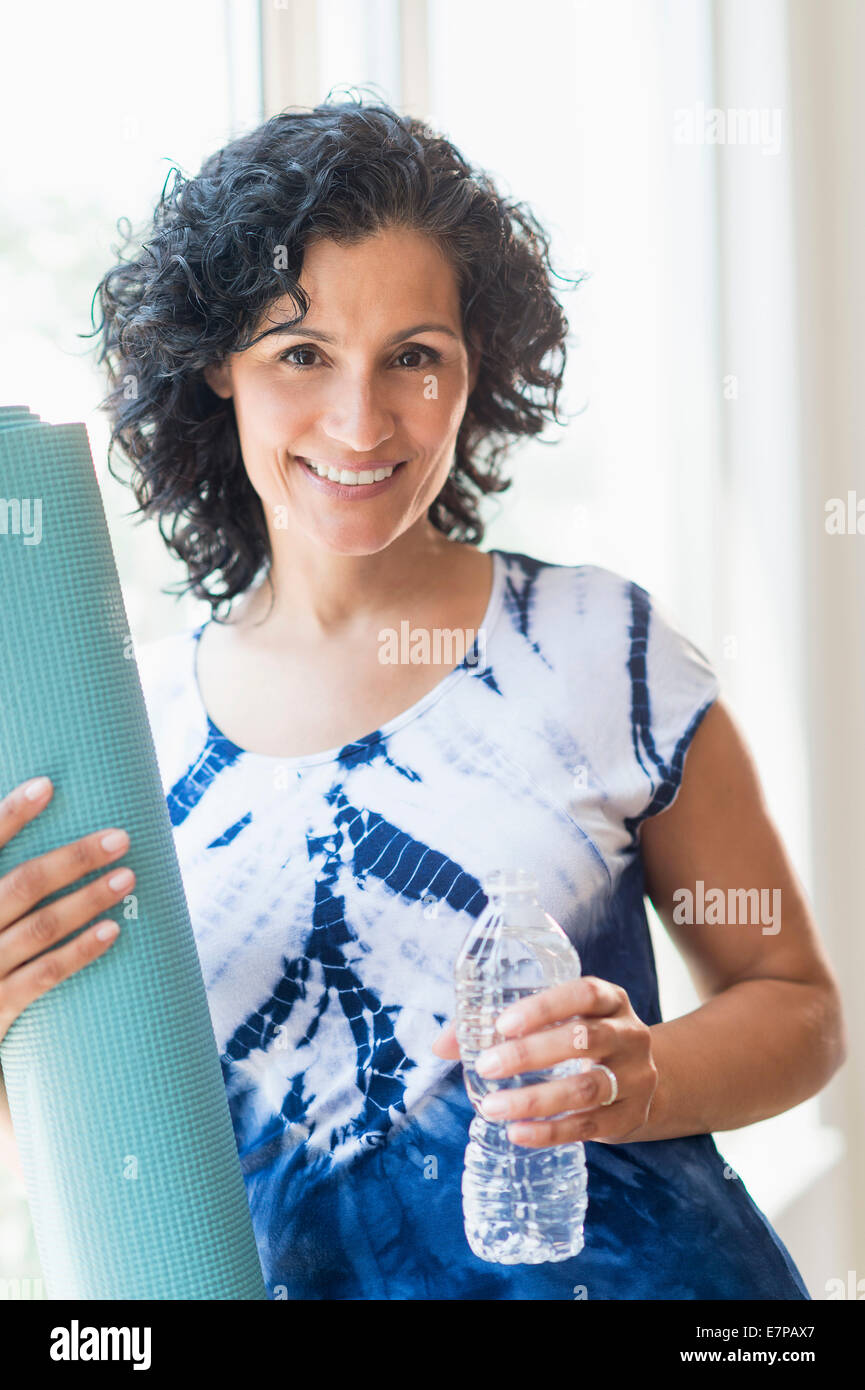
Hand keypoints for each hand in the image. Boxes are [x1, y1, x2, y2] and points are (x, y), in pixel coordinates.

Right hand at [0, 777, 132, 1044]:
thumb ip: (11, 895)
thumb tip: (49, 835)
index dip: (8, 816)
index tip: (47, 785)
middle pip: (21, 884)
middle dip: (73, 858)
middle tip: (120, 838)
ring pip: (39, 928)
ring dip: (87, 899)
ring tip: (128, 877)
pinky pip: (41, 978)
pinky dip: (78, 951)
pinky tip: (112, 932)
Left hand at [431, 976, 658, 1146]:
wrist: (641, 1081)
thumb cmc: (582, 1042)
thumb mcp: (558, 1023)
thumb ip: (501, 1027)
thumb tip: (440, 1045)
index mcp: (611, 1001)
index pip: (585, 994)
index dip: (545, 1007)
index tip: (503, 1023)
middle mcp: (629, 1035)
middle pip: (586, 1040)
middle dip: (531, 1054)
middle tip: (487, 1066)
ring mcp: (636, 1078)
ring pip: (587, 1088)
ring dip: (535, 1099)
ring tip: (492, 1107)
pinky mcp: (631, 1116)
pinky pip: (589, 1126)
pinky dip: (550, 1131)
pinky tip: (517, 1133)